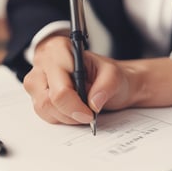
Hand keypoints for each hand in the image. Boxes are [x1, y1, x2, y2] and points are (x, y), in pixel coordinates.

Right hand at [24, 36, 171, 124]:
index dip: (68, 98)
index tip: (86, 113)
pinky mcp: (53, 94)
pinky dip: (58, 119)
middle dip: (63, 109)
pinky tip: (75, 116)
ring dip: (60, 115)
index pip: (55, 76)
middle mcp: (54, 64)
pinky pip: (45, 111)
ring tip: (83, 115)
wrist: (131, 82)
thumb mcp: (122, 78)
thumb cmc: (127, 76)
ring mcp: (50, 79)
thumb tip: (92, 103)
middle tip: (86, 116)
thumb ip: (107, 86)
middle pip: (41, 91)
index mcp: (68, 52)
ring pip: (40, 103)